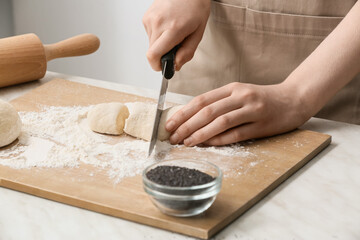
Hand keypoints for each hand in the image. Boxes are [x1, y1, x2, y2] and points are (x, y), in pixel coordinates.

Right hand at [142, 0, 209, 70]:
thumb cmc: (196, 7)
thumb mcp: (198, 33)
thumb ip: (187, 52)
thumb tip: (175, 65)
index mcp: (173, 29)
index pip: (154, 55)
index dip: (157, 66)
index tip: (163, 67)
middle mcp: (158, 23)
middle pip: (152, 52)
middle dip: (163, 54)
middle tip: (175, 45)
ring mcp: (150, 19)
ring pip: (151, 44)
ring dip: (161, 44)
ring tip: (173, 32)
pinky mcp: (146, 17)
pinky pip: (150, 34)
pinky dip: (158, 35)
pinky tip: (167, 26)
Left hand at [166, 82, 310, 145]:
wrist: (293, 99)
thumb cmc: (262, 99)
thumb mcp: (240, 94)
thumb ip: (219, 103)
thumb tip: (192, 118)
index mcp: (232, 88)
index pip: (202, 100)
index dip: (183, 112)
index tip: (170, 123)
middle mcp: (240, 96)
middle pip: (207, 111)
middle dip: (186, 125)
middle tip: (172, 136)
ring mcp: (252, 110)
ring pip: (220, 122)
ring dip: (199, 134)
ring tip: (185, 142)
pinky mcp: (261, 125)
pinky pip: (236, 134)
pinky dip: (219, 140)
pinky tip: (207, 144)